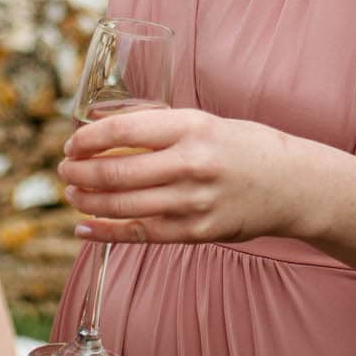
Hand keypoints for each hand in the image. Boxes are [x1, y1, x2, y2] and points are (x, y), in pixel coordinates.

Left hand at [59, 107, 305, 245]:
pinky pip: (141, 234)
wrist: (291, 184)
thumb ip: (158, 127)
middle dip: (80, 172)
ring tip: (72, 194)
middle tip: (64, 170)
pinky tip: (84, 228)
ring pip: (123, 205)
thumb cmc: (243, 147)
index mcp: (190, 127)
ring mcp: (194, 201)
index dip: (88, 139)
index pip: (123, 130)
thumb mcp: (203, 122)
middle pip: (117, 171)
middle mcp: (190, 164)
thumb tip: (101, 129)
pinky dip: (106, 232)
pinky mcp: (197, 231)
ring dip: (88, 201)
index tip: (71, 143)